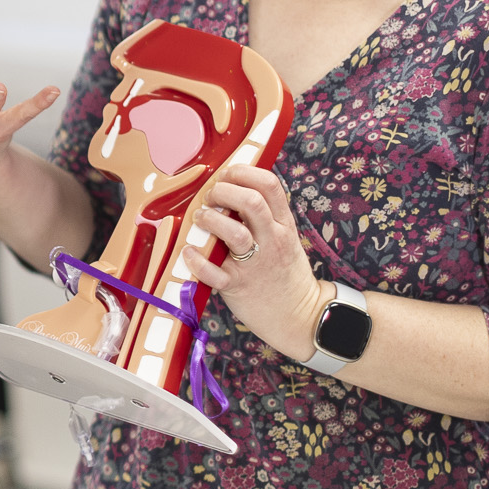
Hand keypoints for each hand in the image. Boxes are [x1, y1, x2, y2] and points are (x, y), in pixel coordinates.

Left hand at [178, 165, 330, 360]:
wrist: (299, 315)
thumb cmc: (283, 271)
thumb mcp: (285, 237)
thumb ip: (266, 215)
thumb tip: (233, 189)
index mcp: (283, 225)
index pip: (269, 185)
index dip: (243, 172)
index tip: (226, 175)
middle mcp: (272, 240)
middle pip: (251, 201)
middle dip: (223, 191)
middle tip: (210, 197)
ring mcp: (255, 264)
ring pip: (234, 232)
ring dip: (210, 219)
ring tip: (200, 218)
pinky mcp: (237, 286)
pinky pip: (213, 272)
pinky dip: (196, 260)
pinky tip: (189, 252)